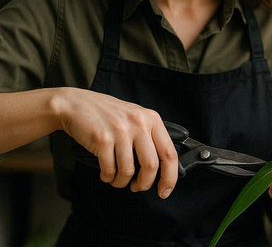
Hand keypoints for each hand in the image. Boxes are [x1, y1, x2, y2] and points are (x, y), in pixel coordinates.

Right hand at [55, 87, 177, 196]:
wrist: (77, 104)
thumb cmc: (107, 113)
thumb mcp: (136, 117)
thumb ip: (149, 135)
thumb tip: (162, 167)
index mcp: (151, 119)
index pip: (169, 153)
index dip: (170, 177)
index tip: (164, 190)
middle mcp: (139, 123)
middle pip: (151, 166)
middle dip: (144, 184)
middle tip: (137, 186)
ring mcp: (121, 131)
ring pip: (128, 171)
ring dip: (122, 182)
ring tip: (117, 178)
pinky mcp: (102, 139)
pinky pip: (109, 170)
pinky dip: (108, 177)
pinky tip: (106, 173)